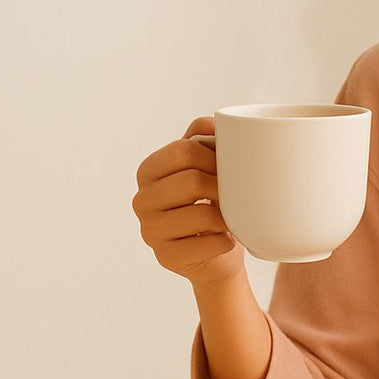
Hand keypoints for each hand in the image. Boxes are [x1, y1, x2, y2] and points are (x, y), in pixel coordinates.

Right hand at [131, 117, 245, 288]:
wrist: (218, 253)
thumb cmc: (215, 202)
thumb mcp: (208, 165)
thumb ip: (207, 137)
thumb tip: (218, 121)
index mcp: (149, 171)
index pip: (183, 150)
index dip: (215, 156)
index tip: (232, 167)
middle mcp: (141, 200)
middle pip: (192, 181)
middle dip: (223, 187)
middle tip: (236, 195)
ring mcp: (149, 231)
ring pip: (201, 215)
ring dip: (227, 217)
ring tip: (233, 217)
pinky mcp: (166, 257)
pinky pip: (207, 243)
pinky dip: (226, 241)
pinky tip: (227, 240)